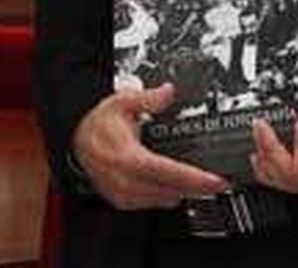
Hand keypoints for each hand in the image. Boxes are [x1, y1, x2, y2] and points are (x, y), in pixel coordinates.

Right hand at [71, 83, 228, 210]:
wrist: (78, 138)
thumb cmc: (100, 122)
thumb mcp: (123, 101)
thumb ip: (148, 98)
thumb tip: (168, 92)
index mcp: (127, 156)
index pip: (166, 171)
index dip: (194, 178)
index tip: (214, 180)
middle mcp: (124, 178)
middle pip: (169, 190)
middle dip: (197, 188)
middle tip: (219, 184)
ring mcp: (122, 192)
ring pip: (161, 200)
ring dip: (182, 193)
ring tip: (200, 184)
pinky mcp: (120, 200)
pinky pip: (149, 204)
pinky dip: (164, 197)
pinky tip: (175, 189)